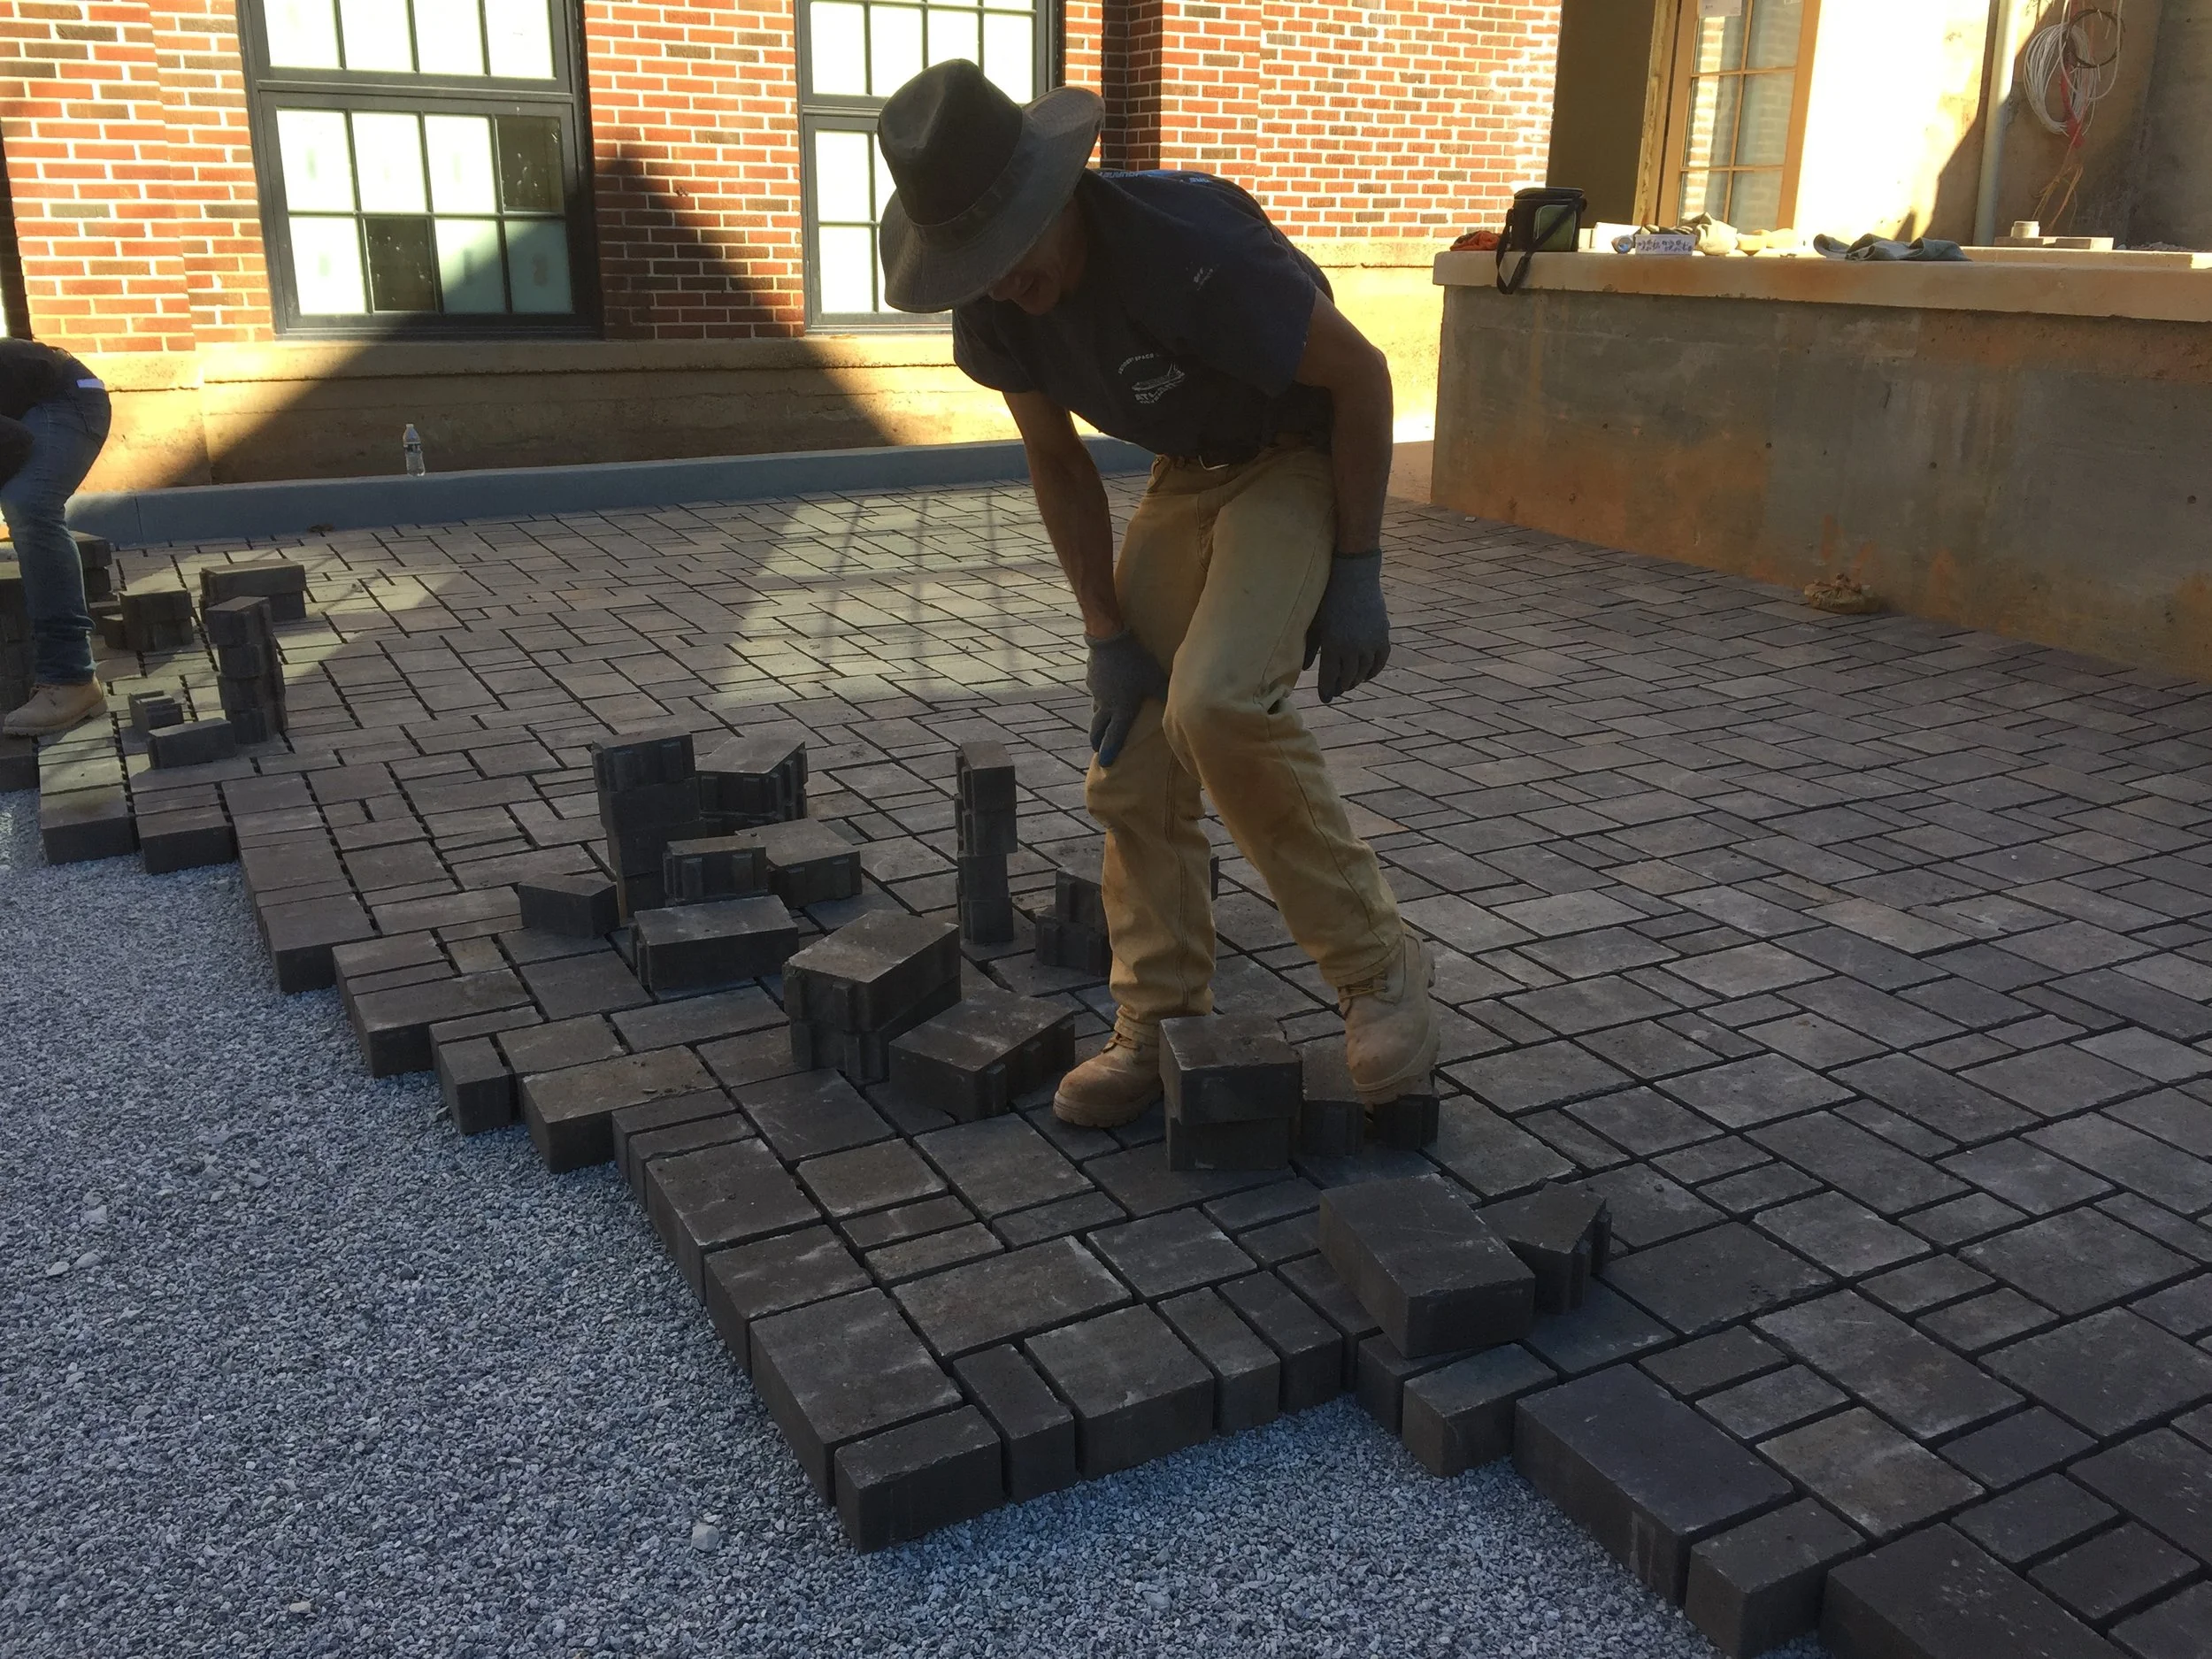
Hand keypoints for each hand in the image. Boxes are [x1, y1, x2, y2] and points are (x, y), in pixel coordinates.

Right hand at [1085, 629, 1169, 766]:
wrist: (1109, 639)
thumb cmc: (1135, 661)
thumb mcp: (1155, 678)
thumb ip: (1164, 694)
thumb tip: (1180, 706)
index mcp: (1121, 708)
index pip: (1115, 736)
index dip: (1110, 750)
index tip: (1106, 763)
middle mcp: (1107, 704)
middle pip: (1098, 728)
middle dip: (1097, 740)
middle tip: (1096, 749)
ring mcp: (1097, 691)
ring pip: (1097, 710)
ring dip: (1099, 719)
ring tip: (1101, 723)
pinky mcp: (1092, 677)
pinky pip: (1096, 692)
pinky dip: (1100, 696)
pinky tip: (1104, 691)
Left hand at [1303, 552, 1390, 702]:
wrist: (1355, 578)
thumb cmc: (1329, 599)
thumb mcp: (1316, 623)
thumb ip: (1311, 647)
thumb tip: (1306, 668)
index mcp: (1333, 645)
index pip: (1329, 677)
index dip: (1326, 690)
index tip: (1325, 698)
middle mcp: (1352, 648)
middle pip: (1347, 678)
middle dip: (1341, 686)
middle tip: (1337, 691)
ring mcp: (1370, 643)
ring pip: (1364, 672)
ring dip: (1356, 680)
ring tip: (1350, 683)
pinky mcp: (1382, 636)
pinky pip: (1380, 661)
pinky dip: (1374, 671)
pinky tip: (1367, 674)